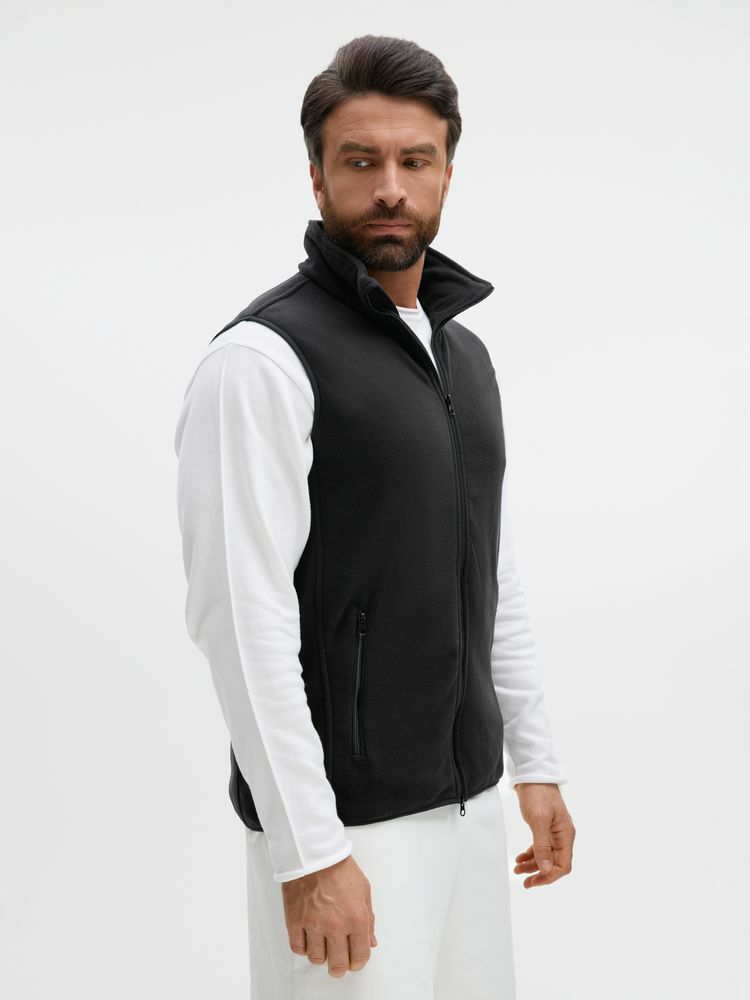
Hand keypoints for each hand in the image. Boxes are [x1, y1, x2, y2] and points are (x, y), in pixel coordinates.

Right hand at [281, 854, 377, 977]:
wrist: (315, 853)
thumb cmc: (340, 867)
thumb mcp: (364, 890)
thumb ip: (369, 919)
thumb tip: (370, 940)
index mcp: (356, 918)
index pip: (360, 955)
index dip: (358, 962)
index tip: (355, 961)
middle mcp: (335, 926)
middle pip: (338, 964)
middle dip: (340, 967)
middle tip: (338, 963)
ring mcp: (314, 925)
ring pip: (317, 958)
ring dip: (321, 956)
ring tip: (323, 946)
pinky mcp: (295, 921)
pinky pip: (298, 948)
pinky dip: (304, 947)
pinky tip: (308, 939)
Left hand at [513, 783, 574, 888]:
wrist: (532, 775)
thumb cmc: (538, 794)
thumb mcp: (538, 820)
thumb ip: (543, 845)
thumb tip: (548, 869)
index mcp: (565, 835)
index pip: (563, 865)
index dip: (550, 876)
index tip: (534, 881)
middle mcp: (562, 835)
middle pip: (555, 863)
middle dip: (540, 873)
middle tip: (525, 882)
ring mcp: (554, 832)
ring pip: (546, 856)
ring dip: (533, 865)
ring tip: (517, 869)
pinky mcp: (544, 828)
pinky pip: (540, 847)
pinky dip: (530, 854)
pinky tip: (520, 858)